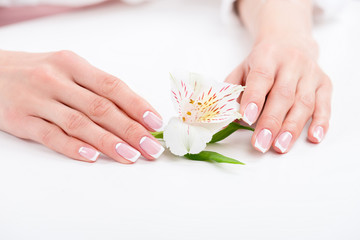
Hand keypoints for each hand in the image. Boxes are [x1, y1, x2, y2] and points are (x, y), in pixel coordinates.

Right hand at [0, 50, 163, 162]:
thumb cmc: (38, 72)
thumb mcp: (68, 69)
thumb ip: (96, 88)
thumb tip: (134, 111)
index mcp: (73, 64)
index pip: (112, 86)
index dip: (137, 105)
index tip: (155, 123)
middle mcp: (56, 80)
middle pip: (100, 107)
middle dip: (130, 130)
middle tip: (151, 147)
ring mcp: (37, 100)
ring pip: (79, 123)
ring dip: (108, 142)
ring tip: (130, 156)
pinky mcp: (20, 120)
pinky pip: (50, 136)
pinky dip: (73, 147)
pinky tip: (92, 156)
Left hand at [226, 36, 331, 152]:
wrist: (290, 40)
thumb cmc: (262, 61)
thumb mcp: (242, 69)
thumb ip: (232, 91)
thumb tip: (225, 117)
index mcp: (267, 56)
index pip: (261, 78)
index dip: (254, 98)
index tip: (246, 119)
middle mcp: (291, 63)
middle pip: (283, 95)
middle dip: (271, 122)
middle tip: (260, 143)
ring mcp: (310, 73)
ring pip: (304, 103)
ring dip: (292, 128)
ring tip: (280, 147)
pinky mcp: (324, 83)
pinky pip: (325, 104)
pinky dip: (321, 122)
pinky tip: (314, 137)